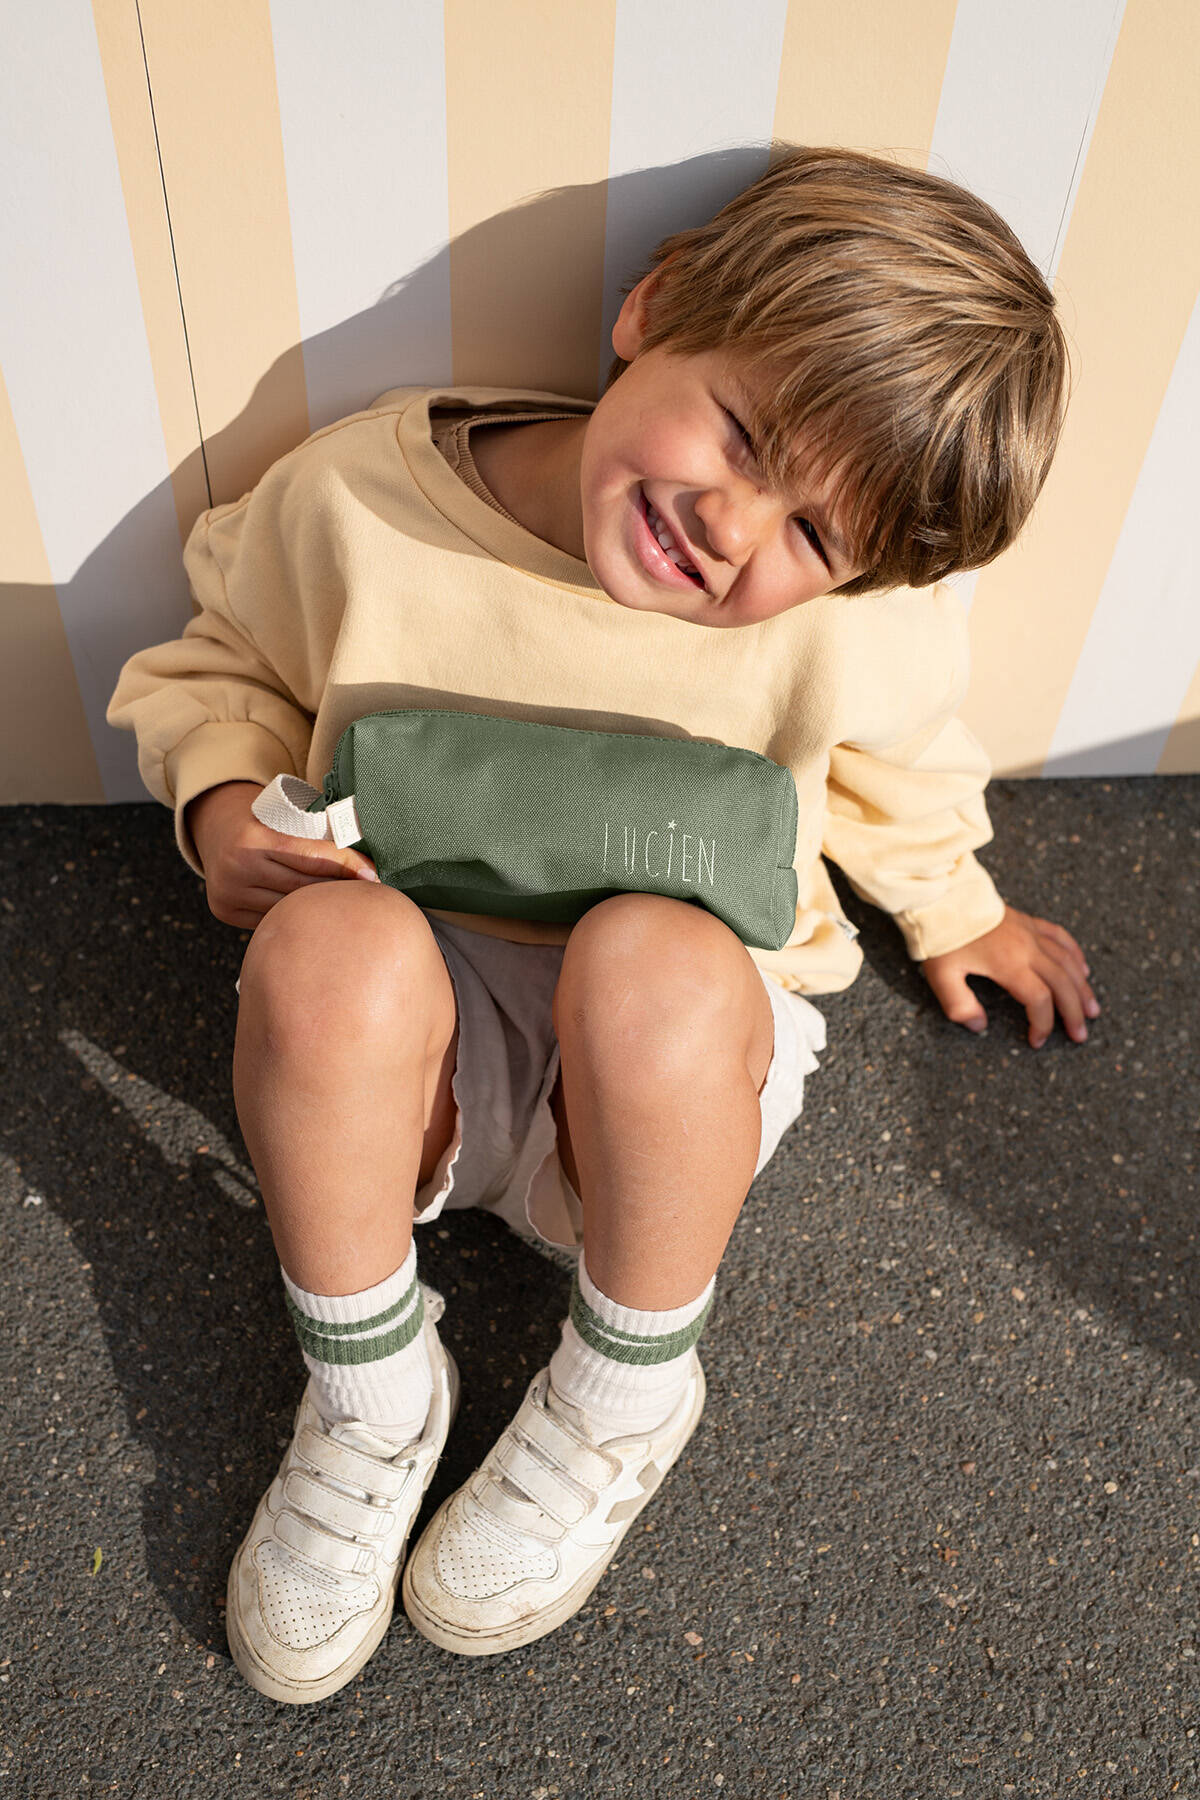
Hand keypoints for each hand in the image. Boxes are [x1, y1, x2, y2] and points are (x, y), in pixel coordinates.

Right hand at [186, 780, 378, 929]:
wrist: (216, 831)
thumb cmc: (264, 821)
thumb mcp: (283, 816)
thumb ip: (315, 830)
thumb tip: (364, 846)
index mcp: (252, 837)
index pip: (310, 856)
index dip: (346, 865)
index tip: (373, 874)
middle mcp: (237, 866)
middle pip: (303, 886)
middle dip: (339, 889)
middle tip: (369, 892)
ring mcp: (229, 892)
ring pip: (289, 907)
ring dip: (320, 907)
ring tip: (348, 906)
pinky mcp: (226, 910)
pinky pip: (270, 918)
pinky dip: (294, 916)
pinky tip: (316, 918)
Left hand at [921, 904, 1100, 1048]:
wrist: (943, 895)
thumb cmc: (941, 935)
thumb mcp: (941, 975)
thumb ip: (959, 1005)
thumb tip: (979, 1026)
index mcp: (1008, 964)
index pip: (1039, 1000)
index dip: (1042, 1024)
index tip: (1036, 1041)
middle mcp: (1027, 948)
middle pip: (1061, 984)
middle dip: (1073, 1012)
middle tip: (1080, 1035)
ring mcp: (1030, 933)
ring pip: (1067, 962)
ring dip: (1082, 987)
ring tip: (1092, 1009)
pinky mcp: (1027, 921)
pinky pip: (1060, 937)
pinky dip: (1075, 954)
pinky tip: (1082, 968)